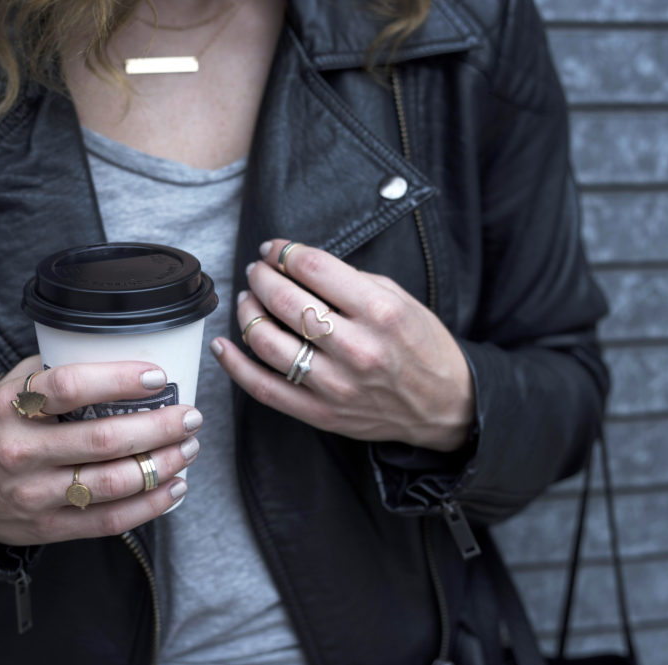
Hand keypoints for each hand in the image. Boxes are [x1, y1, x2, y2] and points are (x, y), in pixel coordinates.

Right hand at [0, 356, 201, 545]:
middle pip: (103, 439)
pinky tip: (174, 486)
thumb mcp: (8, 389)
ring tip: (188, 448)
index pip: (69, 387)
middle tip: (190, 415)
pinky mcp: (49, 527)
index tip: (156, 377)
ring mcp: (35, 494)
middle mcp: (22, 451)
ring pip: (113, 483)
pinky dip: (151, 504)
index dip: (119, 380)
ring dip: (162, 465)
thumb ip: (52, 371)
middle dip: (159, 427)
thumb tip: (114, 352)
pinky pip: (110, 520)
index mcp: (12, 407)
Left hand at [211, 240, 473, 451]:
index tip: (274, 249)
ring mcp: (335, 385)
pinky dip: (234, 365)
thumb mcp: (400, 299)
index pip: (314, 269)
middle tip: (257, 270)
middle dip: (262, 277)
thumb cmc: (422, 347)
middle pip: (285, 301)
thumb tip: (298, 264)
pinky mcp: (320, 413)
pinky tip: (221, 344)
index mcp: (380, 312)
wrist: (445, 406)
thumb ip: (351, 281)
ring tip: (248, 298)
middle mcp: (356, 349)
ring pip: (266, 341)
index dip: (285, 252)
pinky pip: (262, 388)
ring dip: (247, 311)